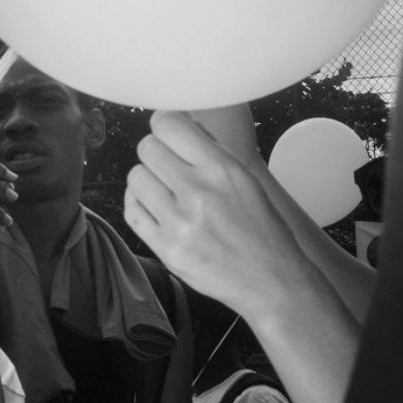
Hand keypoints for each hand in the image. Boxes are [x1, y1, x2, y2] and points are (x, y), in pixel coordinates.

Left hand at [124, 111, 318, 317]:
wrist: (270, 279)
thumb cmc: (260, 227)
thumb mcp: (245, 179)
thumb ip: (210, 151)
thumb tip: (177, 123)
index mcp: (221, 169)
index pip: (167, 124)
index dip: (162, 125)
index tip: (165, 133)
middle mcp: (198, 192)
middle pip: (147, 148)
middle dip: (155, 152)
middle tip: (165, 165)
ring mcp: (179, 223)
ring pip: (135, 178)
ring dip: (145, 180)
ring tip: (161, 189)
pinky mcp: (167, 249)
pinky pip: (132, 212)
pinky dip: (138, 204)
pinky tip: (152, 207)